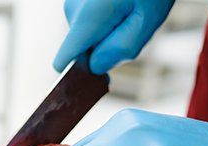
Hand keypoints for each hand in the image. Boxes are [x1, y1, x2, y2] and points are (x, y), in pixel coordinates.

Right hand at [54, 0, 175, 73]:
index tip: (101, 76)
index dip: (80, 74)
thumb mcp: (145, 22)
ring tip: (130, 10)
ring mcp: (74, 0)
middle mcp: (72, 9)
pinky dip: (106, 18)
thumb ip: (119, 50)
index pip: (63, 62)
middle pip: (79, 49)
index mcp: (85, 19)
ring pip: (86, 34)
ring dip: (107, 32)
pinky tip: (123, 4)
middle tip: (131, 27)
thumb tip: (96, 67)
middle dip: (104, 48)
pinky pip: (89, 19)